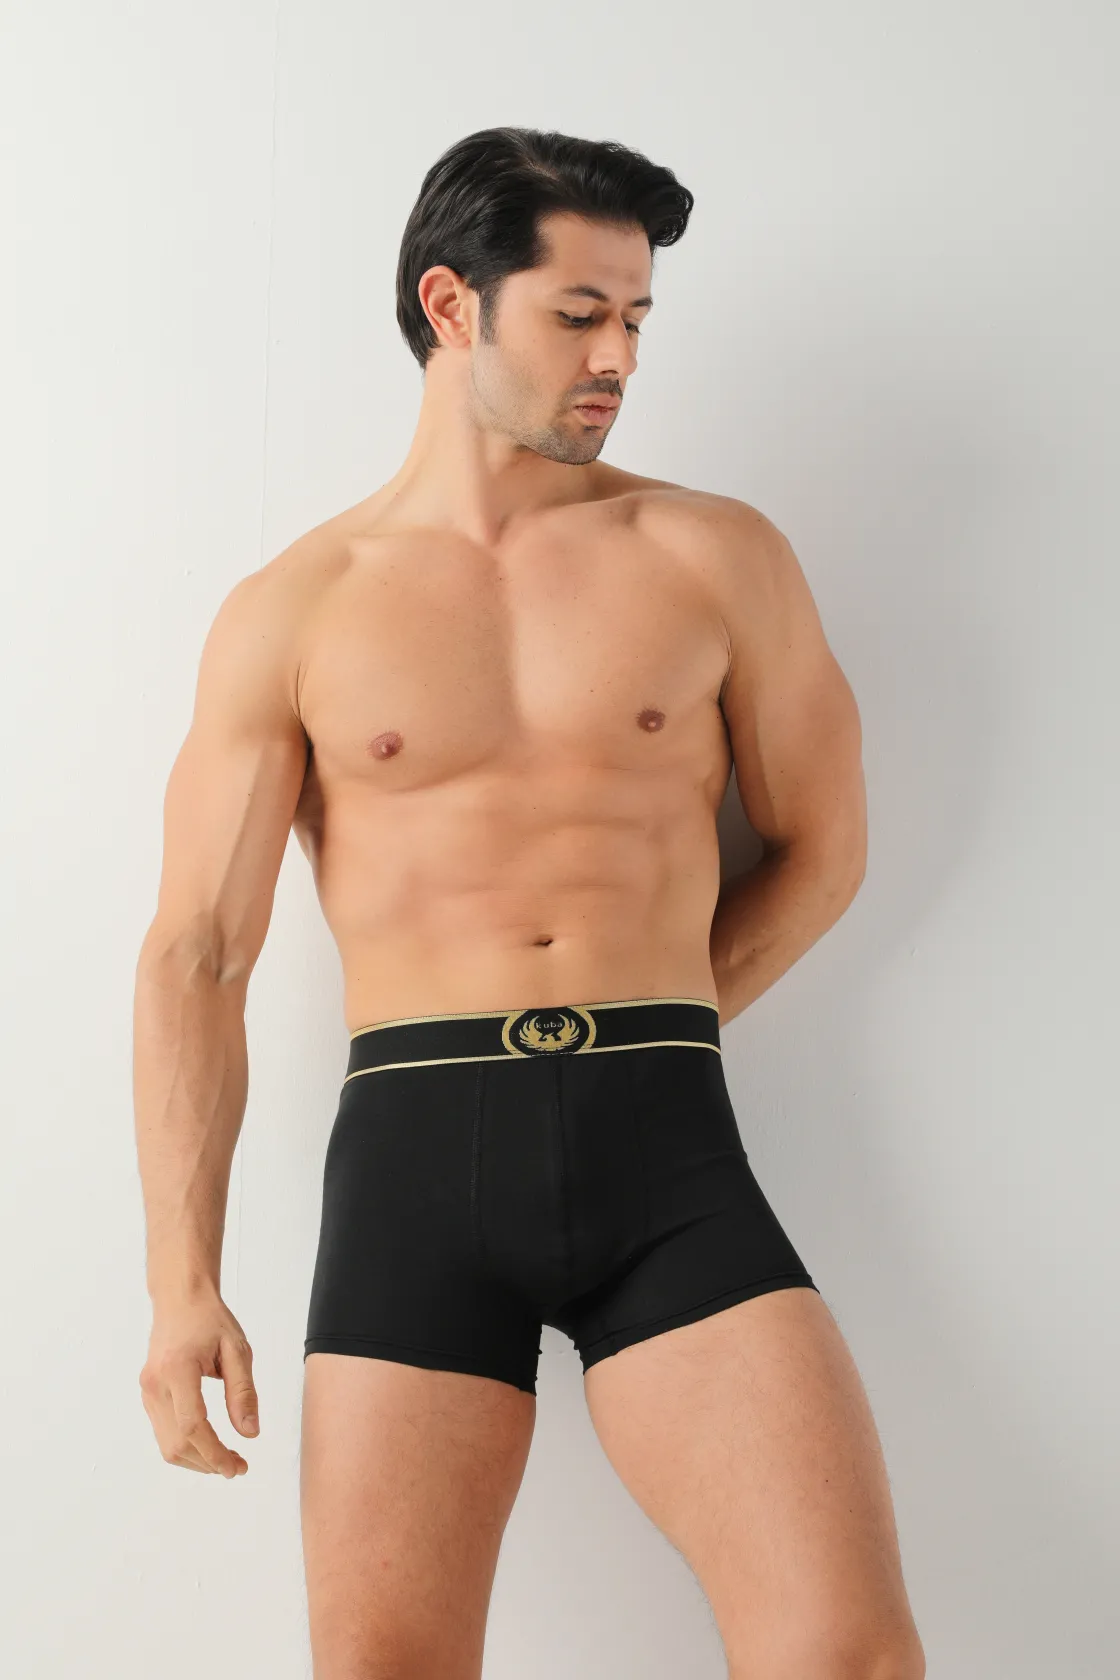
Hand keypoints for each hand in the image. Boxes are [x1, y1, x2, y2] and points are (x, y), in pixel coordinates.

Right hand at [140, 1295, 258, 1475]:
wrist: (179, 1299)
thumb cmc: (210, 1320)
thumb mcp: (237, 1350)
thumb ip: (243, 1392)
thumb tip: (249, 1433)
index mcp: (178, 1369)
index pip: (192, 1426)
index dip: (214, 1453)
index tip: (236, 1467)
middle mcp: (156, 1384)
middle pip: (177, 1443)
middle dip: (208, 1463)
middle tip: (238, 1466)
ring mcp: (147, 1391)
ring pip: (166, 1444)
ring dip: (196, 1460)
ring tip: (226, 1460)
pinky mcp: (147, 1395)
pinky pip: (163, 1432)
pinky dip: (185, 1446)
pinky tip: (207, 1445)